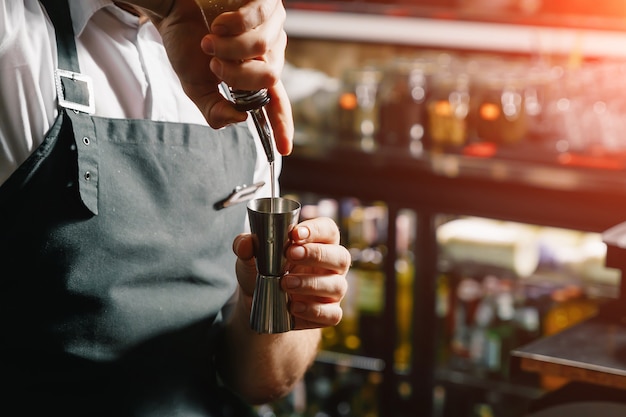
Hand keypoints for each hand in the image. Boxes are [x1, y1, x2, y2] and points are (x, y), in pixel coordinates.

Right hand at [144, 0, 293, 155]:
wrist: (172, 6)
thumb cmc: (186, 42)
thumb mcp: (196, 85)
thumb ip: (215, 109)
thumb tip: (240, 119)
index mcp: (257, 73)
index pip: (276, 102)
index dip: (281, 125)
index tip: (283, 148)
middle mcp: (271, 49)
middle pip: (269, 78)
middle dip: (235, 75)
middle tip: (213, 63)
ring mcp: (272, 23)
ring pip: (262, 49)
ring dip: (227, 47)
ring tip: (211, 37)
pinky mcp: (267, 0)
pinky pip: (257, 18)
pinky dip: (230, 23)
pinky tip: (219, 21)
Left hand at [233, 217, 349, 329]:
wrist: (259, 303)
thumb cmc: (264, 271)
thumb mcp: (250, 257)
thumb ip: (245, 246)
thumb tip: (246, 243)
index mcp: (319, 243)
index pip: (328, 230)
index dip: (316, 230)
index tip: (295, 233)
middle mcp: (332, 265)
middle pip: (341, 256)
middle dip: (317, 254)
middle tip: (290, 255)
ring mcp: (333, 290)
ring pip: (337, 285)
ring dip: (311, 284)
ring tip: (285, 283)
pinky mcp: (329, 313)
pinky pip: (332, 314)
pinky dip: (314, 311)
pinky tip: (294, 307)